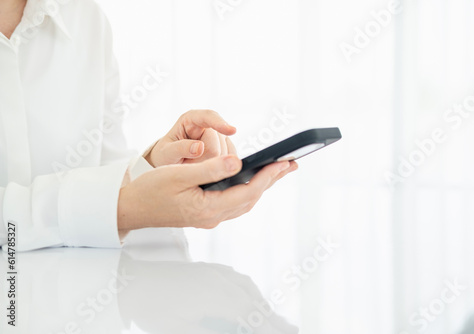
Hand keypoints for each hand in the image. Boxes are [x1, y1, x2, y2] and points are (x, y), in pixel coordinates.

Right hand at [118, 155, 297, 231]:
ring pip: (244, 202)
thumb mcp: (177, 175)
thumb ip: (208, 169)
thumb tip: (237, 162)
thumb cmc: (150, 189)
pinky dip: (247, 190)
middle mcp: (212, 216)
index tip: (283, 162)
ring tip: (277, 170)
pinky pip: (234, 202)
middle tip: (290, 165)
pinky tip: (251, 180)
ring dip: (261, 186)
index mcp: (207, 208)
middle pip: (251, 199)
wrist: (130, 208)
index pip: (247, 192)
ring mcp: (209, 217)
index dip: (267, 177)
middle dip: (271, 181)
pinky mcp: (205, 213)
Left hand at [145, 110, 236, 166]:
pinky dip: (221, 166)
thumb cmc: (165, 154)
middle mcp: (207, 125)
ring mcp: (218, 137)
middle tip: (188, 164)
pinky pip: (231, 158)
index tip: (232, 131)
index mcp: (191, 119)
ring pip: (225, 153)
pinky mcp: (226, 147)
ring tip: (194, 165)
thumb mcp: (166, 152)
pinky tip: (208, 168)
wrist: (169, 163)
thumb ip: (180, 149)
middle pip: (217, 144)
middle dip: (204, 159)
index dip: (220, 123)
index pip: (209, 116)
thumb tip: (199, 147)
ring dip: (211, 164)